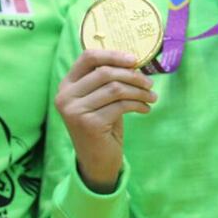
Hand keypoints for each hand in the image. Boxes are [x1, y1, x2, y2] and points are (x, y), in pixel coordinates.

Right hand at [54, 50, 157, 193]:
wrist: (96, 162)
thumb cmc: (101, 125)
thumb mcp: (100, 99)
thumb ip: (107, 80)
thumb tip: (133, 61)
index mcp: (66, 85)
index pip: (88, 57)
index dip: (113, 55)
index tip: (134, 60)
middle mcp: (66, 96)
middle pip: (105, 72)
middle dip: (132, 75)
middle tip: (149, 83)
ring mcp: (75, 111)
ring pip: (115, 88)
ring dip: (139, 90)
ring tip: (151, 96)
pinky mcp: (89, 124)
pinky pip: (121, 105)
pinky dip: (138, 104)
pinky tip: (145, 109)